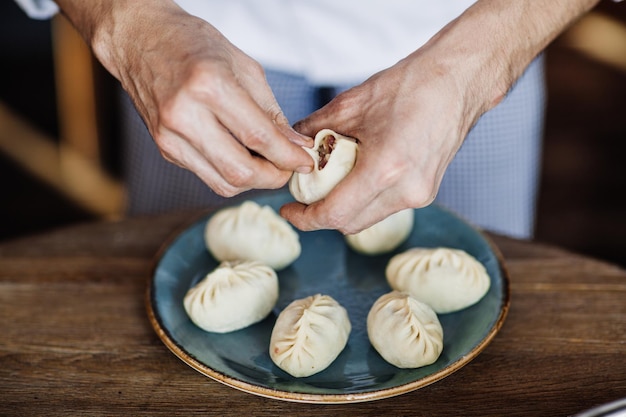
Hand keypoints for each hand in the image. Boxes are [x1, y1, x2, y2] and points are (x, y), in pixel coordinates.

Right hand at [71, 0, 313, 196]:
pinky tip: (242, 157)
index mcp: (209, 86)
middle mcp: (185, 114)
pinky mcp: (165, 148)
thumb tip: (296, 147)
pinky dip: (231, 174)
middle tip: (288, 169)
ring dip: (253, 181)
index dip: (289, 157)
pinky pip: (207, 175)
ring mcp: (170, 136)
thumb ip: (271, 112)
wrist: (140, 40)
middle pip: (240, 171)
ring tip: (268, 165)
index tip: (306, 162)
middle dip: (274, 177)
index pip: (259, 138)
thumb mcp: (244, 67)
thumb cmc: (195, 45)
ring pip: (223, 182)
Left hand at [280, 52, 472, 233]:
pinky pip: (385, 207)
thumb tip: (292, 146)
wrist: (458, 81)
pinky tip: (356, 176)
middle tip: (302, 198)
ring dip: (344, 207)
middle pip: (350, 224)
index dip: (306, 218)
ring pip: (368, 218)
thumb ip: (314, 129)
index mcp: (385, 169)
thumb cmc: (409, 85)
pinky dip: (364, 199)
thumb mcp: (351, 103)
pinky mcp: (427, 192)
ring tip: (328, 183)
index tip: (289, 210)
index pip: (335, 214)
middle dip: (321, 215)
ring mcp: (421, 195)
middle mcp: (406, 190)